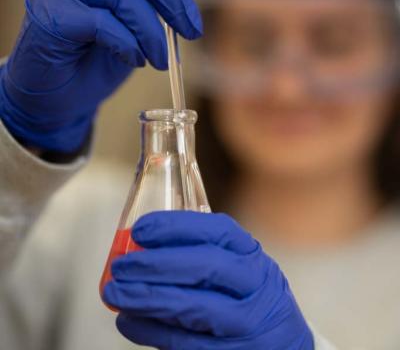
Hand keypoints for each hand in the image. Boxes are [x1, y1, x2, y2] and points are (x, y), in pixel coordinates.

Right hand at [0, 0, 201, 152]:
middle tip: (193, 30)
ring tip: (160, 60)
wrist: (60, 96)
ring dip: (150, 31)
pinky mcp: (49, 15)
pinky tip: (136, 60)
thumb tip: (183, 2)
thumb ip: (150, 9)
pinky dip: (127, 44)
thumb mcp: (133, 32)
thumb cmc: (96, 62)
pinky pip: (100, 22)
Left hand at [103, 211, 313, 349]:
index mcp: (251, 253)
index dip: (175, 227)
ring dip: (147, 298)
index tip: (140, 230)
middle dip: (156, 263)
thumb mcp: (238, 265)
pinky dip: (152, 330)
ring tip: (114, 292)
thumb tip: (141, 247)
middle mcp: (255, 283)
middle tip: (122, 265)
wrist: (285, 342)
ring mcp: (248, 322)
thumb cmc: (247, 295)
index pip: (217, 230)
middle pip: (206, 266)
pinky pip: (186, 343)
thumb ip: (201, 254)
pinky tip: (129, 321)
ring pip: (194, 307)